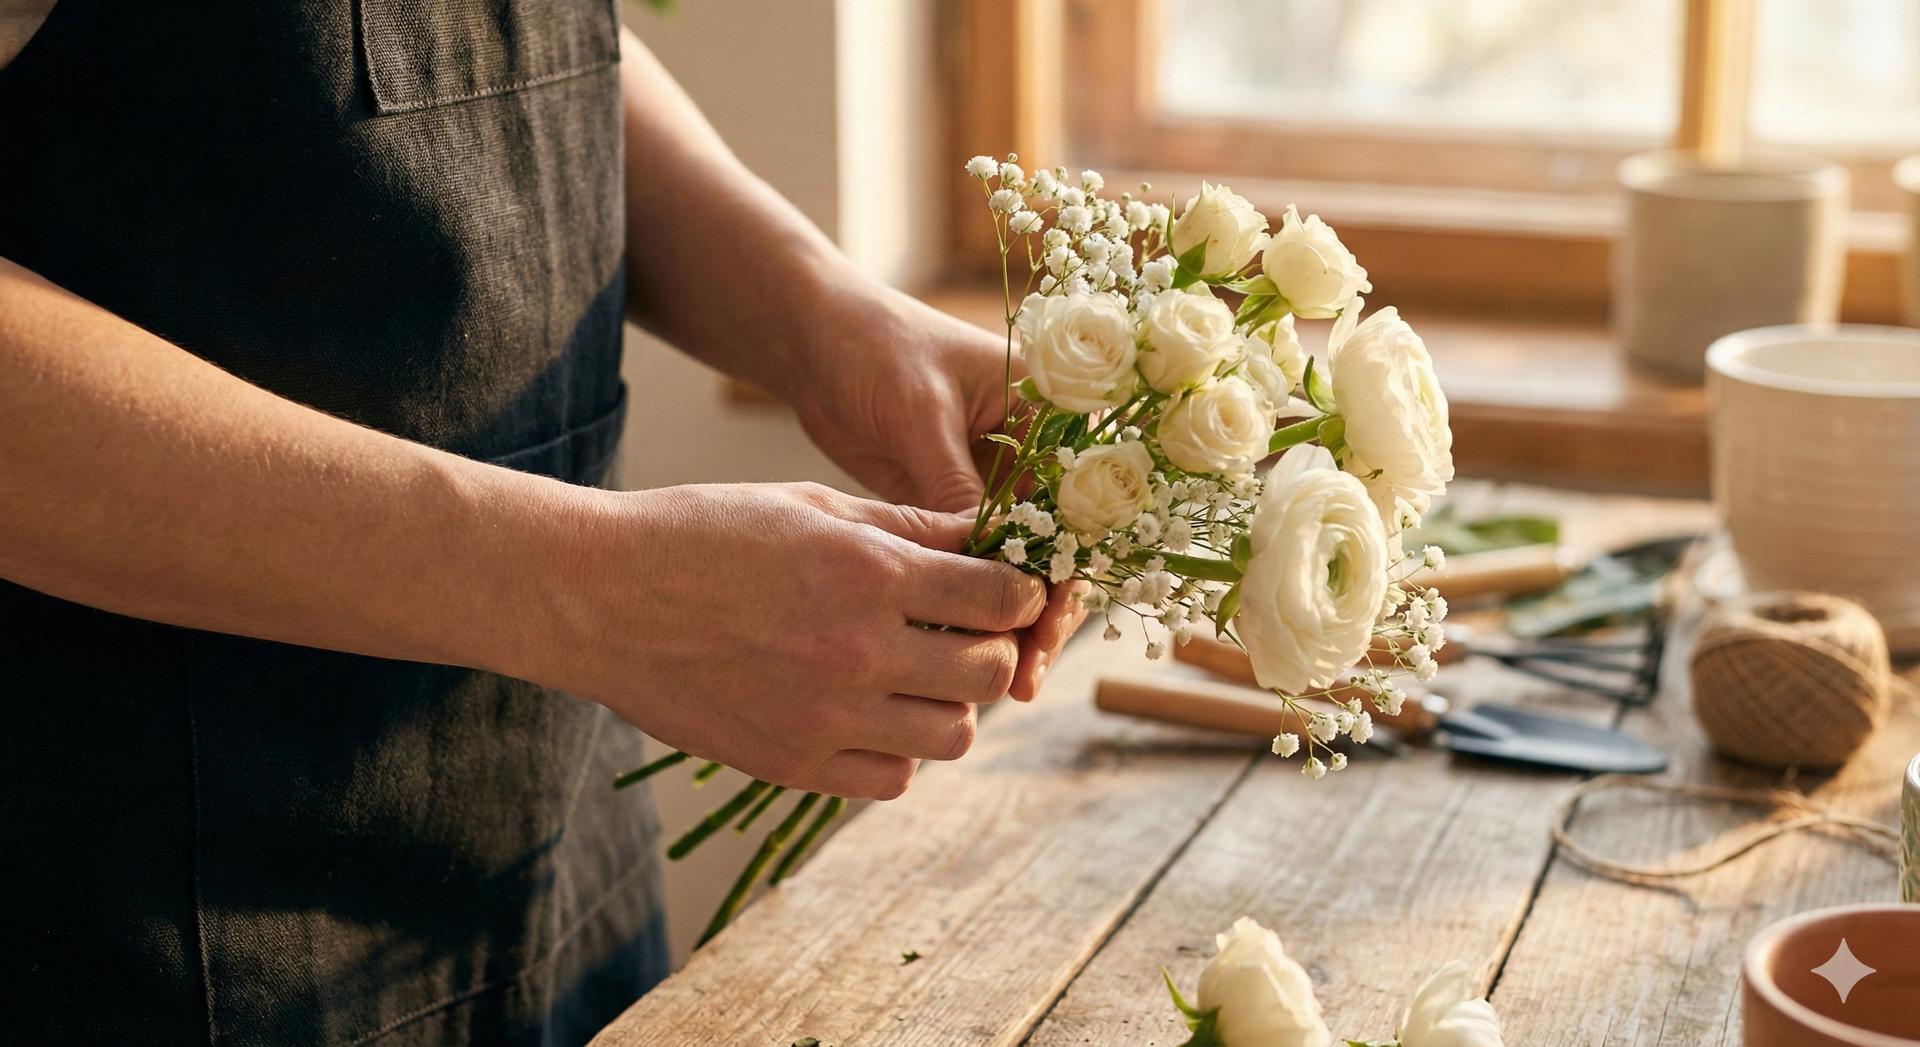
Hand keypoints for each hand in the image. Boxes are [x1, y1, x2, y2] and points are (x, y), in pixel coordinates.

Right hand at [533, 482, 1044, 798]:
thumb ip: (904, 529)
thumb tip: (985, 539)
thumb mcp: (809, 505)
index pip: (1000, 599)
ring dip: (951, 705)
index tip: (1007, 589)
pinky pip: (894, 779)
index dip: (1019, 592)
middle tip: (965, 631)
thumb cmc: (702, 533)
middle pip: (989, 674)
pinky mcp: (793, 765)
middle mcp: (859, 652)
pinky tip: (874, 713)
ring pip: (954, 736)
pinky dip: (900, 752)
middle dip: (991, 648)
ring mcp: (827, 718)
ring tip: (917, 676)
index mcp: (868, 574)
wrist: (599, 597)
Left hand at [786, 287, 1086, 696]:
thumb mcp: (920, 412)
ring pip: (1020, 565)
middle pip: (1062, 544)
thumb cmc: (873, 346)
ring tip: (999, 683)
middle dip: (1045, 610)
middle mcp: (1037, 449)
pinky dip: (973, 605)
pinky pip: (976, 564)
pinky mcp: (956, 503)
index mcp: (1052, 407)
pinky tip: (959, 650)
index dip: (1072, 565)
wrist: (814, 338)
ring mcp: (998, 480)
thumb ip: (957, 484)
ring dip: (1011, 619)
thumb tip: (989, 563)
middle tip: (1024, 675)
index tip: (1048, 621)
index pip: (1084, 498)